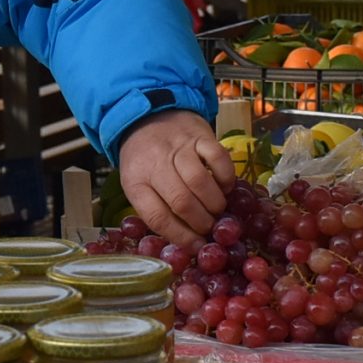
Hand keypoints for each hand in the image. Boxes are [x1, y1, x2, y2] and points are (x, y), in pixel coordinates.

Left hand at [119, 113, 231, 245]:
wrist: (147, 116)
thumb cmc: (144, 159)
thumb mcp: (139, 184)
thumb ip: (158, 208)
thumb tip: (189, 241)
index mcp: (136, 183)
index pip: (157, 217)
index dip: (181, 236)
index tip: (197, 247)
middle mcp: (155, 164)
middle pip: (181, 201)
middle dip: (201, 222)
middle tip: (210, 228)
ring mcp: (178, 148)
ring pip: (199, 181)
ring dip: (214, 203)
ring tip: (217, 210)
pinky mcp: (199, 135)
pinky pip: (218, 158)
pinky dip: (226, 177)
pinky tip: (224, 186)